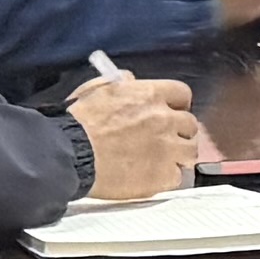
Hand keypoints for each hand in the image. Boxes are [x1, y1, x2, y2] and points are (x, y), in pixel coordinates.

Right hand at [71, 73, 203, 200]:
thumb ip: (120, 83)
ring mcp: (167, 149)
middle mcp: (164, 120)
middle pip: (190, 125)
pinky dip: (167, 178)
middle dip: (179, 132)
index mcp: (150, 95)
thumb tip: (132, 80)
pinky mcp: (161, 176)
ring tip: (163, 161)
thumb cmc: (78, 123)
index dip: (177, 105)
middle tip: (165, 140)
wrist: (69, 155)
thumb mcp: (96, 89)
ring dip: (179, 155)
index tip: (171, 113)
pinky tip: (152, 177)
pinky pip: (177, 177)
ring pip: (190, 152)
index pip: (182, 95)